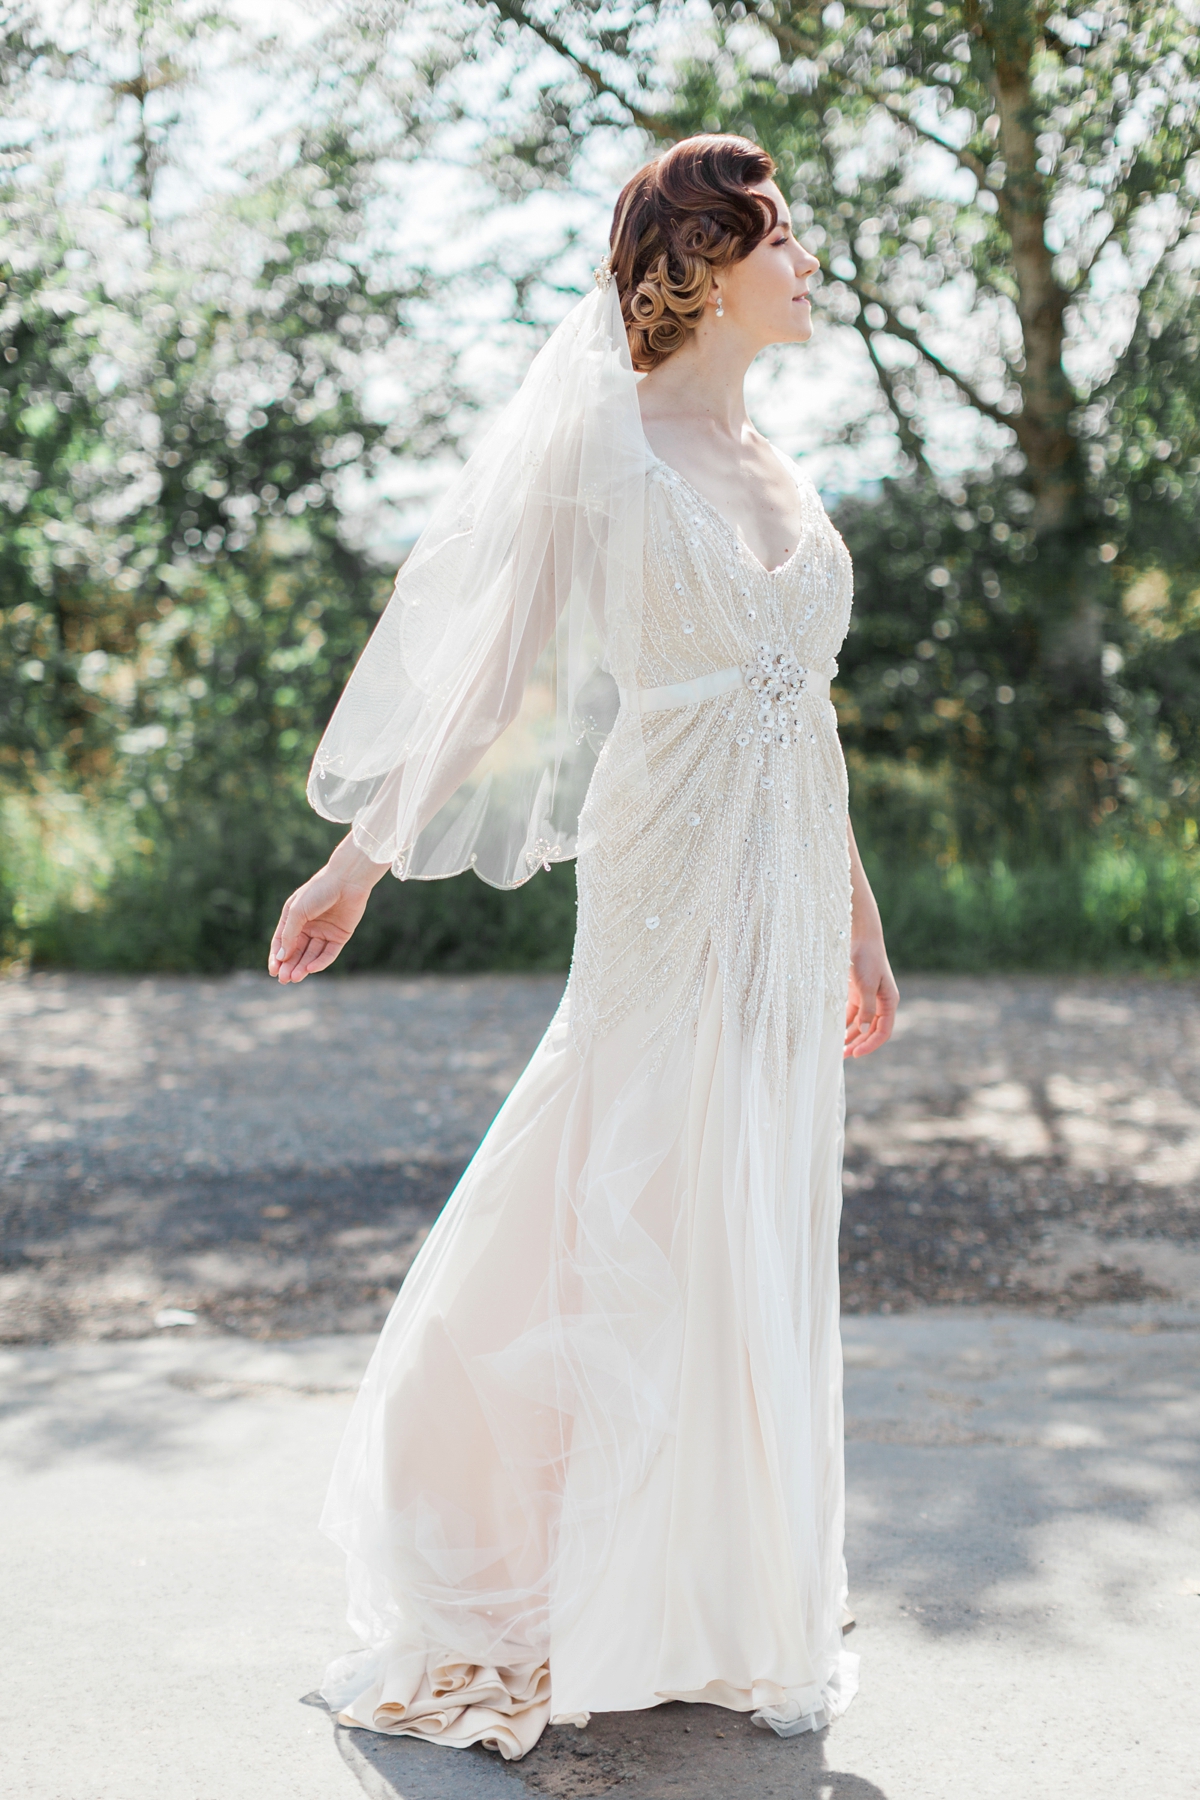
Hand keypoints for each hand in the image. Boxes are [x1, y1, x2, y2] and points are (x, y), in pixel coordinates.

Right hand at [268, 838, 385, 982]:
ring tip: (295, 977)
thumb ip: (289, 934)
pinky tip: (311, 969)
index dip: (277, 957)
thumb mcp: (297, 911)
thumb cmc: (318, 891)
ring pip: (311, 954)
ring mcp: (324, 931)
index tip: (273, 971)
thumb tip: (281, 957)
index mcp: (294, 917)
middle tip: (284, 979)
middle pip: (297, 951)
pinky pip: (328, 953)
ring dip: (303, 966)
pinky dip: (320, 962)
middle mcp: (309, 926)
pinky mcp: (340, 936)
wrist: (347, 880)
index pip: (282, 942)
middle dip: (289, 965)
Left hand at [844, 935, 898, 1058]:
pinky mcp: (856, 994)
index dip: (870, 1045)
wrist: (860, 937)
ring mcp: (868, 999)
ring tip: (838, 1049)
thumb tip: (862, 1030)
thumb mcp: (866, 985)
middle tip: (843, 1056)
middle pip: (871, 1031)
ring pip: (860, 1025)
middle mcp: (880, 1003)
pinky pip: (851, 1015)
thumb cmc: (867, 959)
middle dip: (859, 1044)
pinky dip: (844, 1024)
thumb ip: (865, 1009)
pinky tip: (834, 1033)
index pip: (883, 1031)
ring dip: (851, 1037)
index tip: (856, 1053)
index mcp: (889, 1002)